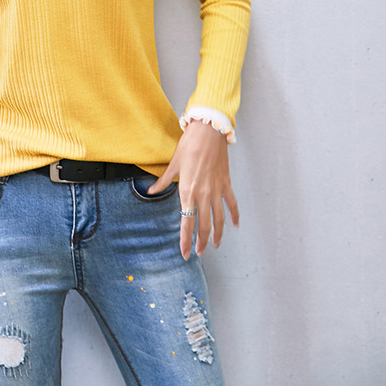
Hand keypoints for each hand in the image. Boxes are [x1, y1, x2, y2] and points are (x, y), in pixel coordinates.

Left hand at [147, 120, 238, 259]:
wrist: (208, 132)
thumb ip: (163, 181)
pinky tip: (235, 225)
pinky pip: (232, 203)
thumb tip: (151, 191)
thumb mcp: (173, 164)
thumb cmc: (189, 145)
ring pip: (219, 219)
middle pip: (203, 225)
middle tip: (198, 253)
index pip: (186, 223)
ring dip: (218, 234)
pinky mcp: (226, 183)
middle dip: (201, 242)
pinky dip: (234, 215)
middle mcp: (203, 195)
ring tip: (216, 245)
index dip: (185, 240)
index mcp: (187, 191)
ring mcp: (216, 190)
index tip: (185, 253)